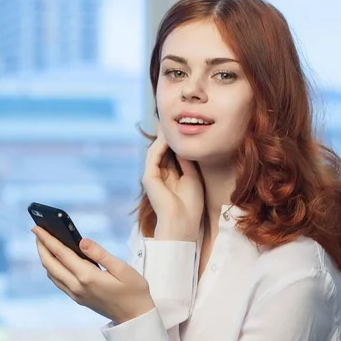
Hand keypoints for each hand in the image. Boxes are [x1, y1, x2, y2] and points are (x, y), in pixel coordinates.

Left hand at [33, 226, 154, 323]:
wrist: (135, 316)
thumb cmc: (133, 290)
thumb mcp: (122, 268)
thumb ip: (100, 254)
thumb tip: (82, 241)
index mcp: (88, 276)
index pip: (61, 254)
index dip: (47, 239)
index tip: (37, 227)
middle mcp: (77, 286)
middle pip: (50, 264)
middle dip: (41, 246)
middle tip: (37, 231)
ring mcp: (76, 294)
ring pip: (52, 274)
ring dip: (46, 257)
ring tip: (45, 242)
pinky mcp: (78, 298)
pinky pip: (58, 282)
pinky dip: (52, 268)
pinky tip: (56, 260)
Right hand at [141, 122, 203, 240]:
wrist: (183, 222)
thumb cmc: (190, 205)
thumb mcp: (192, 177)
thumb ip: (186, 161)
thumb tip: (183, 145)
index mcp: (170, 176)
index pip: (171, 153)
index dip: (175, 140)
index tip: (181, 127)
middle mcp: (160, 175)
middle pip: (162, 149)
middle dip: (167, 135)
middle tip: (172, 118)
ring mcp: (153, 176)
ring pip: (156, 150)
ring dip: (163, 137)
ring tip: (170, 124)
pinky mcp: (148, 177)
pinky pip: (154, 156)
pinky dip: (160, 145)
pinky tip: (168, 137)